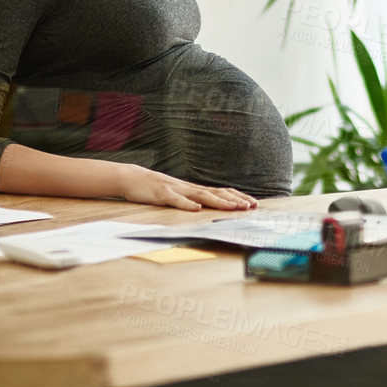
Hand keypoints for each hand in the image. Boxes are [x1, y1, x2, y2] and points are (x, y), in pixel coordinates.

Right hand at [116, 165, 257, 211]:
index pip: (221, 191)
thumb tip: (209, 207)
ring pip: (201, 196)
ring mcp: (177, 190)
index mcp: (194, 189)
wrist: (133, 177)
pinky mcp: (163, 194)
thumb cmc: (156, 188)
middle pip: (216, 193)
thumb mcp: (178, 194)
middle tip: (251, 206)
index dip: (237, 197)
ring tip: (232, 207)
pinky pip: (177, 200)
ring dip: (218, 202)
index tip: (253, 203)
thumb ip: (193, 199)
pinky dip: (187, 205)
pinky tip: (197, 209)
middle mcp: (189, 188)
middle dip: (234, 200)